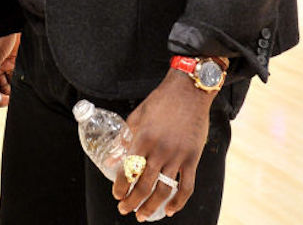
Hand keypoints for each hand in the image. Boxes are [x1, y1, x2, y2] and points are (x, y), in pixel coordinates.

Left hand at [113, 70, 214, 219]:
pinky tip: (169, 211)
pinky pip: (187, 186)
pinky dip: (178, 202)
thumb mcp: (136, 117)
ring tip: (142, 215)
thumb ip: (123, 140)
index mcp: (143, 138)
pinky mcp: (194, 158)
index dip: (121, 187)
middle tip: (125, 209)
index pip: (128, 170)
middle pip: (144, 185)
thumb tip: (109, 159)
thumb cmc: (160, 101)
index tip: (117, 195)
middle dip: (132, 202)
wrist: (189, 90)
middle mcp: (160, 150)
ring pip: (163, 190)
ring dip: (151, 207)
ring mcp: (178, 155)